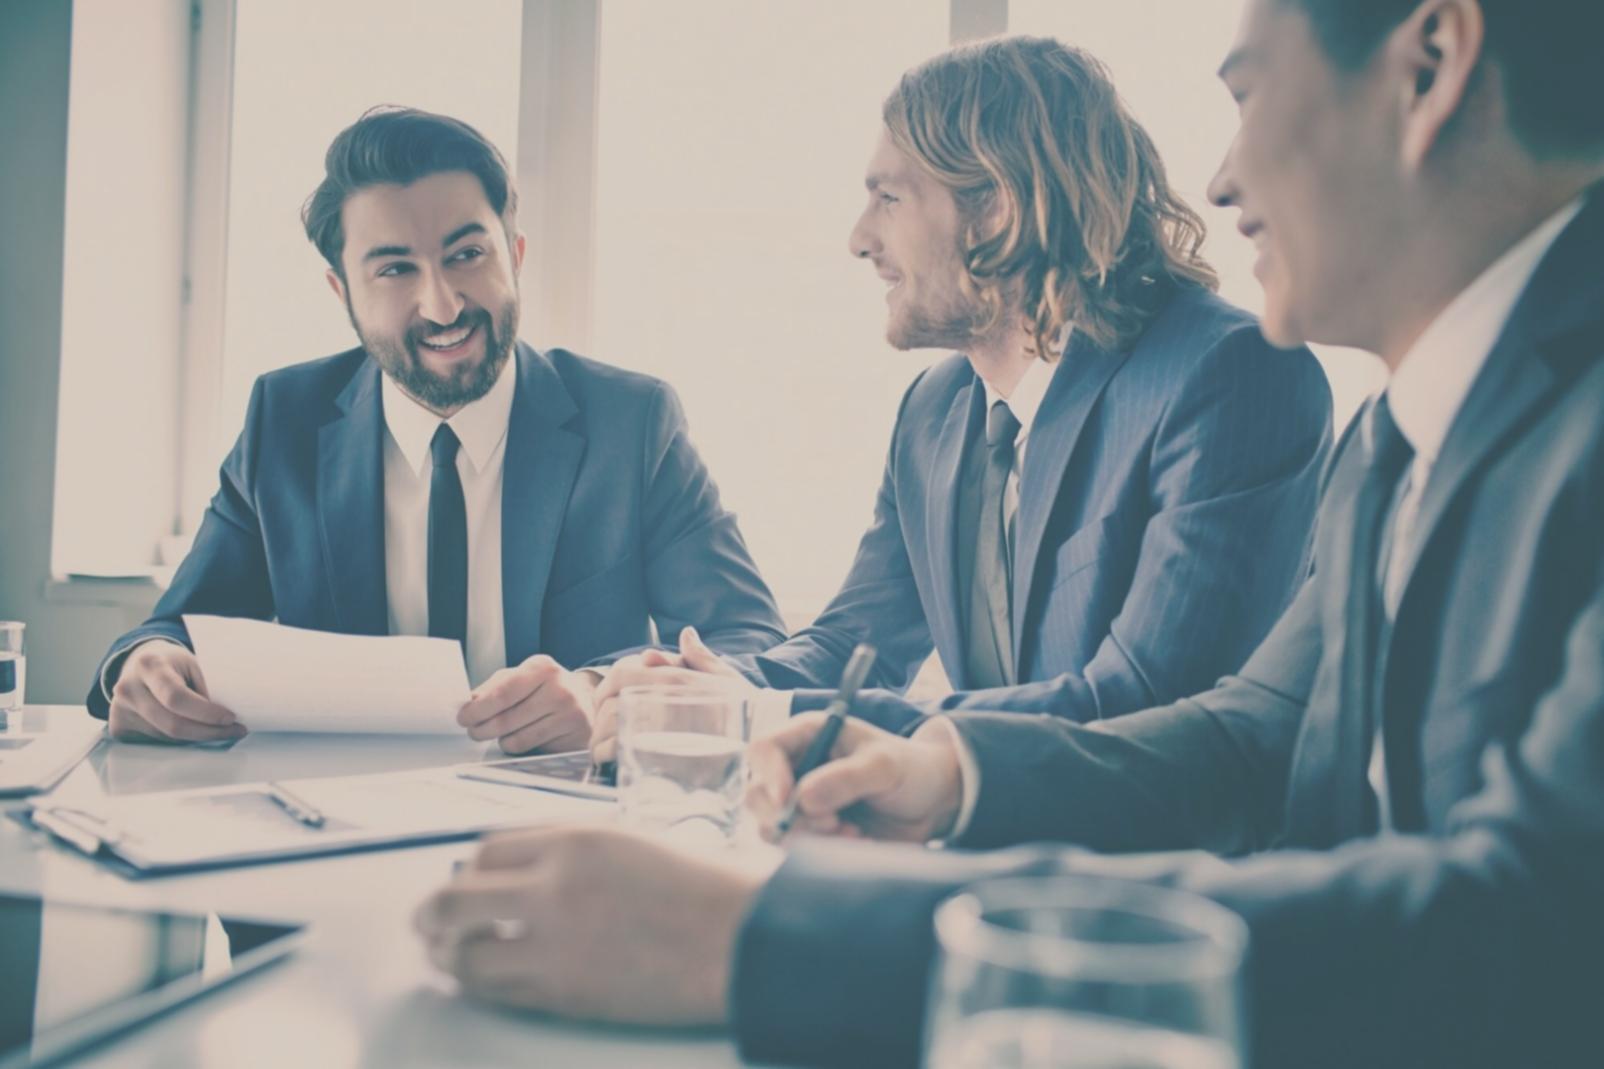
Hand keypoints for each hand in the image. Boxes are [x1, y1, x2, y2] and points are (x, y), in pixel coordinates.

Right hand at [107, 640, 245, 743]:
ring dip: (196, 738)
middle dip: (208, 732)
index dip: (206, 713)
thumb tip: (226, 721)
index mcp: (149, 665)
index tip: (231, 719)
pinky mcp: (117, 728)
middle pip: (172, 724)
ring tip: (215, 729)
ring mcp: (119, 710)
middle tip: (234, 731)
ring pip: (167, 738)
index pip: (177, 698)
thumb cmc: (172, 664)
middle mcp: (128, 688)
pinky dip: (178, 741)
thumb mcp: (192, 664)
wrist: (138, 664)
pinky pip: (155, 743)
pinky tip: (191, 730)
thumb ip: (205, 688)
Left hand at [414, 825, 760, 1024]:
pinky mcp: (565, 994)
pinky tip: (479, 982)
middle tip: (424, 921)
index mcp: (574, 841)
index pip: (487, 851)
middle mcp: (553, 888)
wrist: (743, 940)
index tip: (466, 880)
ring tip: (443, 957)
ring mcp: (555, 945)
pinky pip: (498, 992)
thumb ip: (571, 853)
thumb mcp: (631, 843)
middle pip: (458, 899)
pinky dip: (479, 986)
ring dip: (447, 956)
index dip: (469, 869)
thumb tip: (515, 871)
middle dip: (432, 913)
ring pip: (466, 955)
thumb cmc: (701, 889)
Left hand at [456, 655, 594, 754]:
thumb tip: (469, 703)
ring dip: (501, 740)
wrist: (585, 699)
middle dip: (481, 729)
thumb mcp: (522, 677)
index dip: (478, 709)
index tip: (463, 717)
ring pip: (517, 740)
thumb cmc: (545, 688)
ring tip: (502, 733)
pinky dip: (520, 748)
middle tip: (474, 731)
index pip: (503, 693)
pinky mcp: (575, 738)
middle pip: (506, 720)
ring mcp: (571, 715)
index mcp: (543, 668)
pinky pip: (532, 750)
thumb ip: (494, 687)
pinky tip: (524, 737)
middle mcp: (560, 690)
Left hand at [590, 626, 755, 762]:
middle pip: (607, 701)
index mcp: (672, 676)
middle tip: (604, 731)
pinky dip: (608, 756)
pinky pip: (616, 751)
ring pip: (608, 726)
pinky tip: (613, 762)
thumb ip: (700, 656)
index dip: (605, 689)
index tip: (606, 704)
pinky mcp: (658, 754)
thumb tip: (686, 633)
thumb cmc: (744, 707)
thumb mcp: (724, 675)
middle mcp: (661, 696)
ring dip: (600, 738)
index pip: (618, 674)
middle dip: (599, 717)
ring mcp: (658, 724)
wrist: (762, 739)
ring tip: (605, 750)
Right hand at [746, 714, 962, 843]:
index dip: (769, 774)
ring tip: (852, 831)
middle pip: (757, 795)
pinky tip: (856, 841)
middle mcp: (795, 768)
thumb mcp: (885, 765)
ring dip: (810, 837)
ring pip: (771, 827)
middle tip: (833, 822)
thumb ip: (847, 778)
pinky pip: (796, 849)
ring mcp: (799, 803)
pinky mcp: (810, 833)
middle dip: (791, 816)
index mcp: (808, 736)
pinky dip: (823, 851)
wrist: (931, 803)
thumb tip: (802, 798)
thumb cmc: (909, 769)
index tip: (790, 799)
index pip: (764, 748)